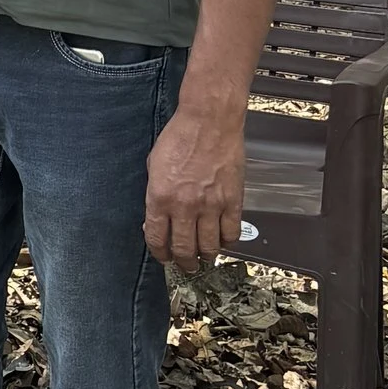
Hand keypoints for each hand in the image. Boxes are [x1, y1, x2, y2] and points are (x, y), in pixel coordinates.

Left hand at [144, 92, 244, 270]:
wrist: (209, 123)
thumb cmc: (179, 138)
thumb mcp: (154, 165)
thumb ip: (155, 195)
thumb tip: (157, 220)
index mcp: (160, 197)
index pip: (157, 239)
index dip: (160, 253)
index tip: (164, 257)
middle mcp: (185, 206)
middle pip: (184, 249)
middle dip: (184, 263)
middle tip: (186, 265)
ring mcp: (211, 206)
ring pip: (210, 247)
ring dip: (206, 256)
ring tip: (204, 258)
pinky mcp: (233, 202)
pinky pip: (232, 233)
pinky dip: (227, 242)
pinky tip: (223, 240)